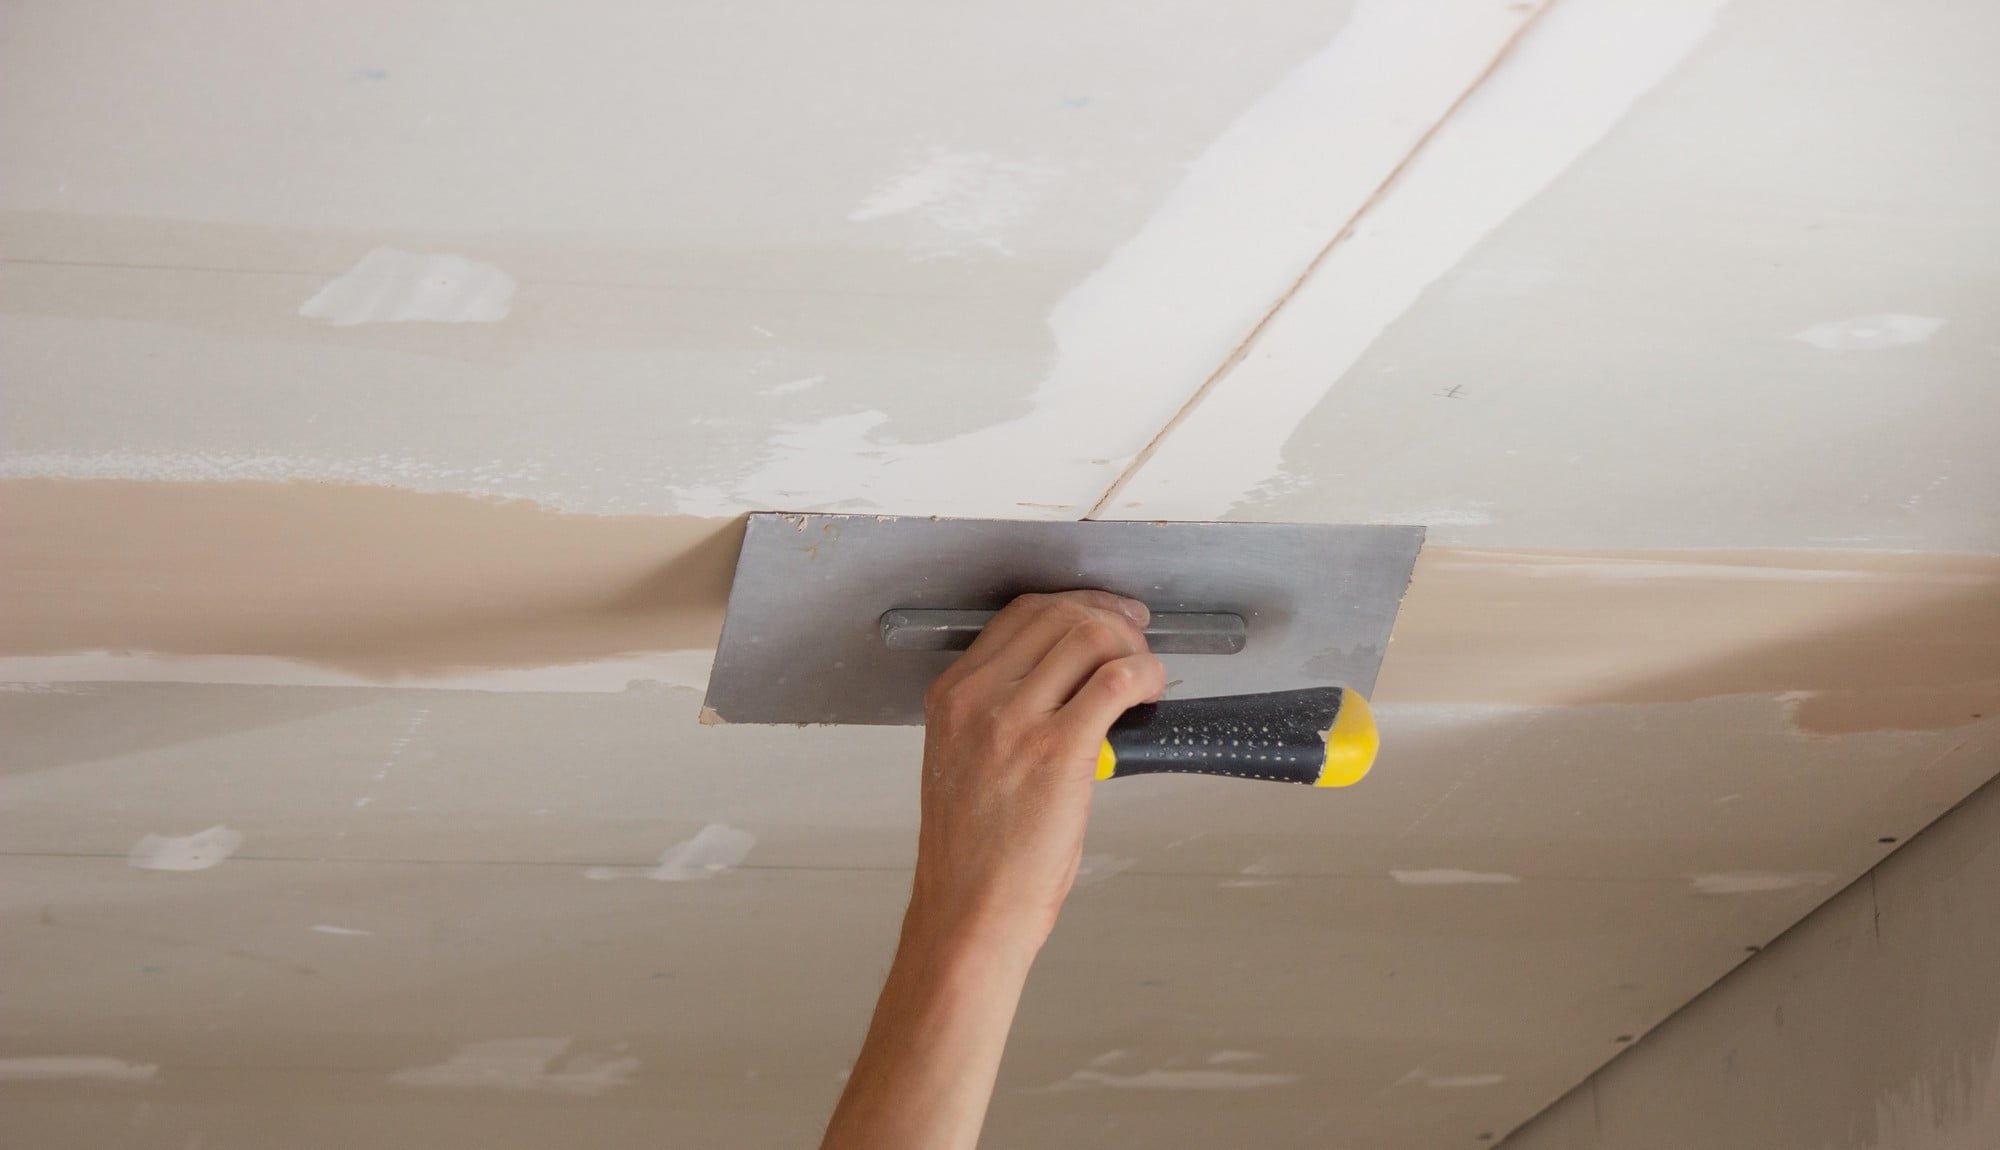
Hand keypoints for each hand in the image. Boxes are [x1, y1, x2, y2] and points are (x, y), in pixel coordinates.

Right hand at [908, 590, 1167, 954]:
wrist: (969, 911)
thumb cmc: (973, 853)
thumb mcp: (964, 761)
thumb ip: (1003, 713)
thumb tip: (1072, 684)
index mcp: (951, 697)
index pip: (1022, 614)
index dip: (1077, 605)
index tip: (1106, 618)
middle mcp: (977, 700)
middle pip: (1060, 615)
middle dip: (1111, 620)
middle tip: (1137, 643)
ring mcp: (1015, 723)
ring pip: (1090, 637)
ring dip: (1132, 647)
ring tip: (1145, 676)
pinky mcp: (1058, 752)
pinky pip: (1115, 682)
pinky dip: (1145, 675)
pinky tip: (1149, 693)